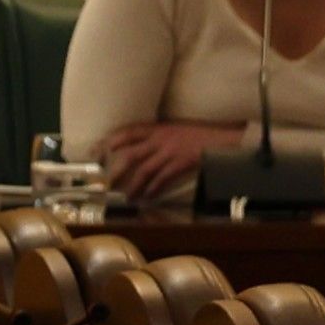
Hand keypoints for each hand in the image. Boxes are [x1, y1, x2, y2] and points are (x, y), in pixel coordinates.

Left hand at [93, 118, 225, 202]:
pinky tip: (149, 196)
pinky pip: (163, 178)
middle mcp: (162, 138)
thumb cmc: (205, 134)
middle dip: (116, 170)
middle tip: (107, 183)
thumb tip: (146, 149)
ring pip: (144, 170)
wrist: (228, 138)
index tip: (96, 150)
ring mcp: (172, 150)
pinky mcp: (183, 162)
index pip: (129, 132)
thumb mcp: (180, 130)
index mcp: (160, 127)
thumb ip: (162, 137)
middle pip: (131, 154)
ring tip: (128, 197)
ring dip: (134, 185)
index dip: (110, 141)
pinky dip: (154, 189)